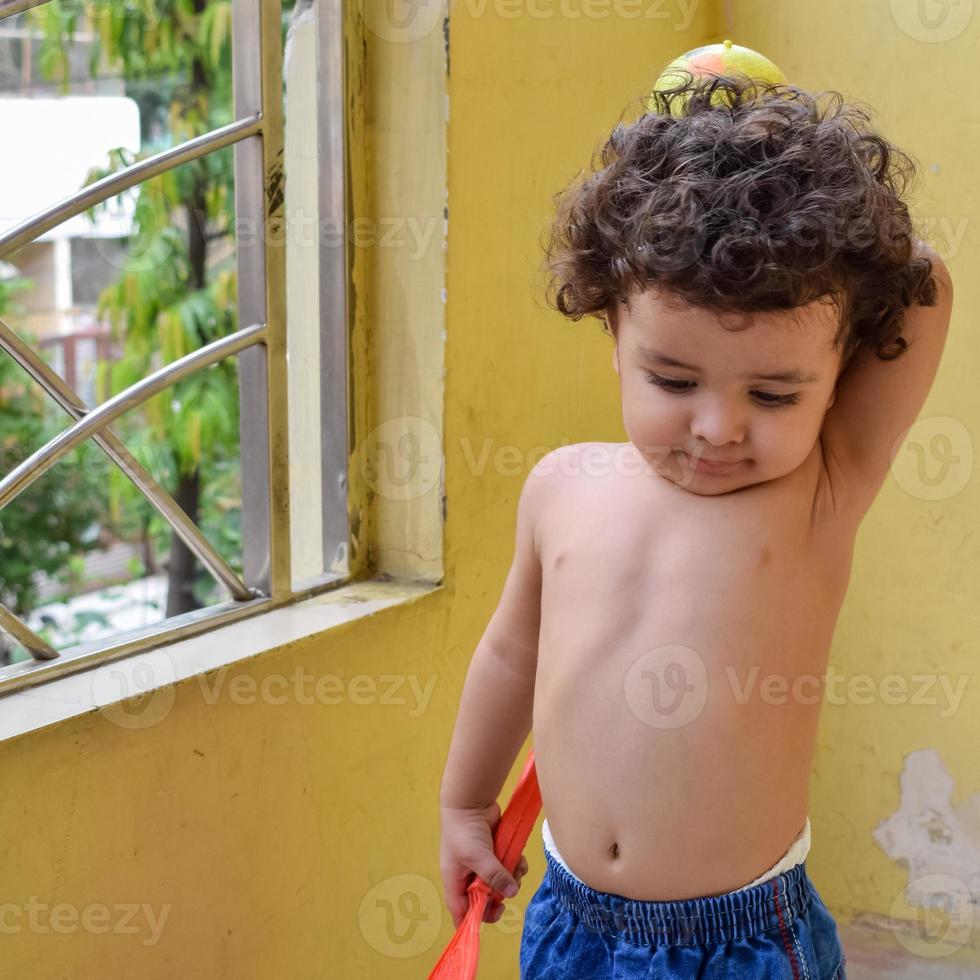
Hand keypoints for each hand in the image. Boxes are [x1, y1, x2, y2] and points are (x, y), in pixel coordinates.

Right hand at [439, 801, 529, 929]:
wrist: (470, 801)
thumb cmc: (464, 831)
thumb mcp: (477, 857)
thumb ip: (494, 876)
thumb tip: (511, 893)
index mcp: (455, 881)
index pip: (461, 910)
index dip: (475, 919)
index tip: (495, 914)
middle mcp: (468, 876)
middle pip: (485, 899)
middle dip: (500, 896)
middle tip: (509, 889)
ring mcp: (482, 864)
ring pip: (500, 883)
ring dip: (511, 879)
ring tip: (517, 869)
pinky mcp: (495, 853)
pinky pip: (508, 867)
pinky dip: (515, 866)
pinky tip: (519, 859)